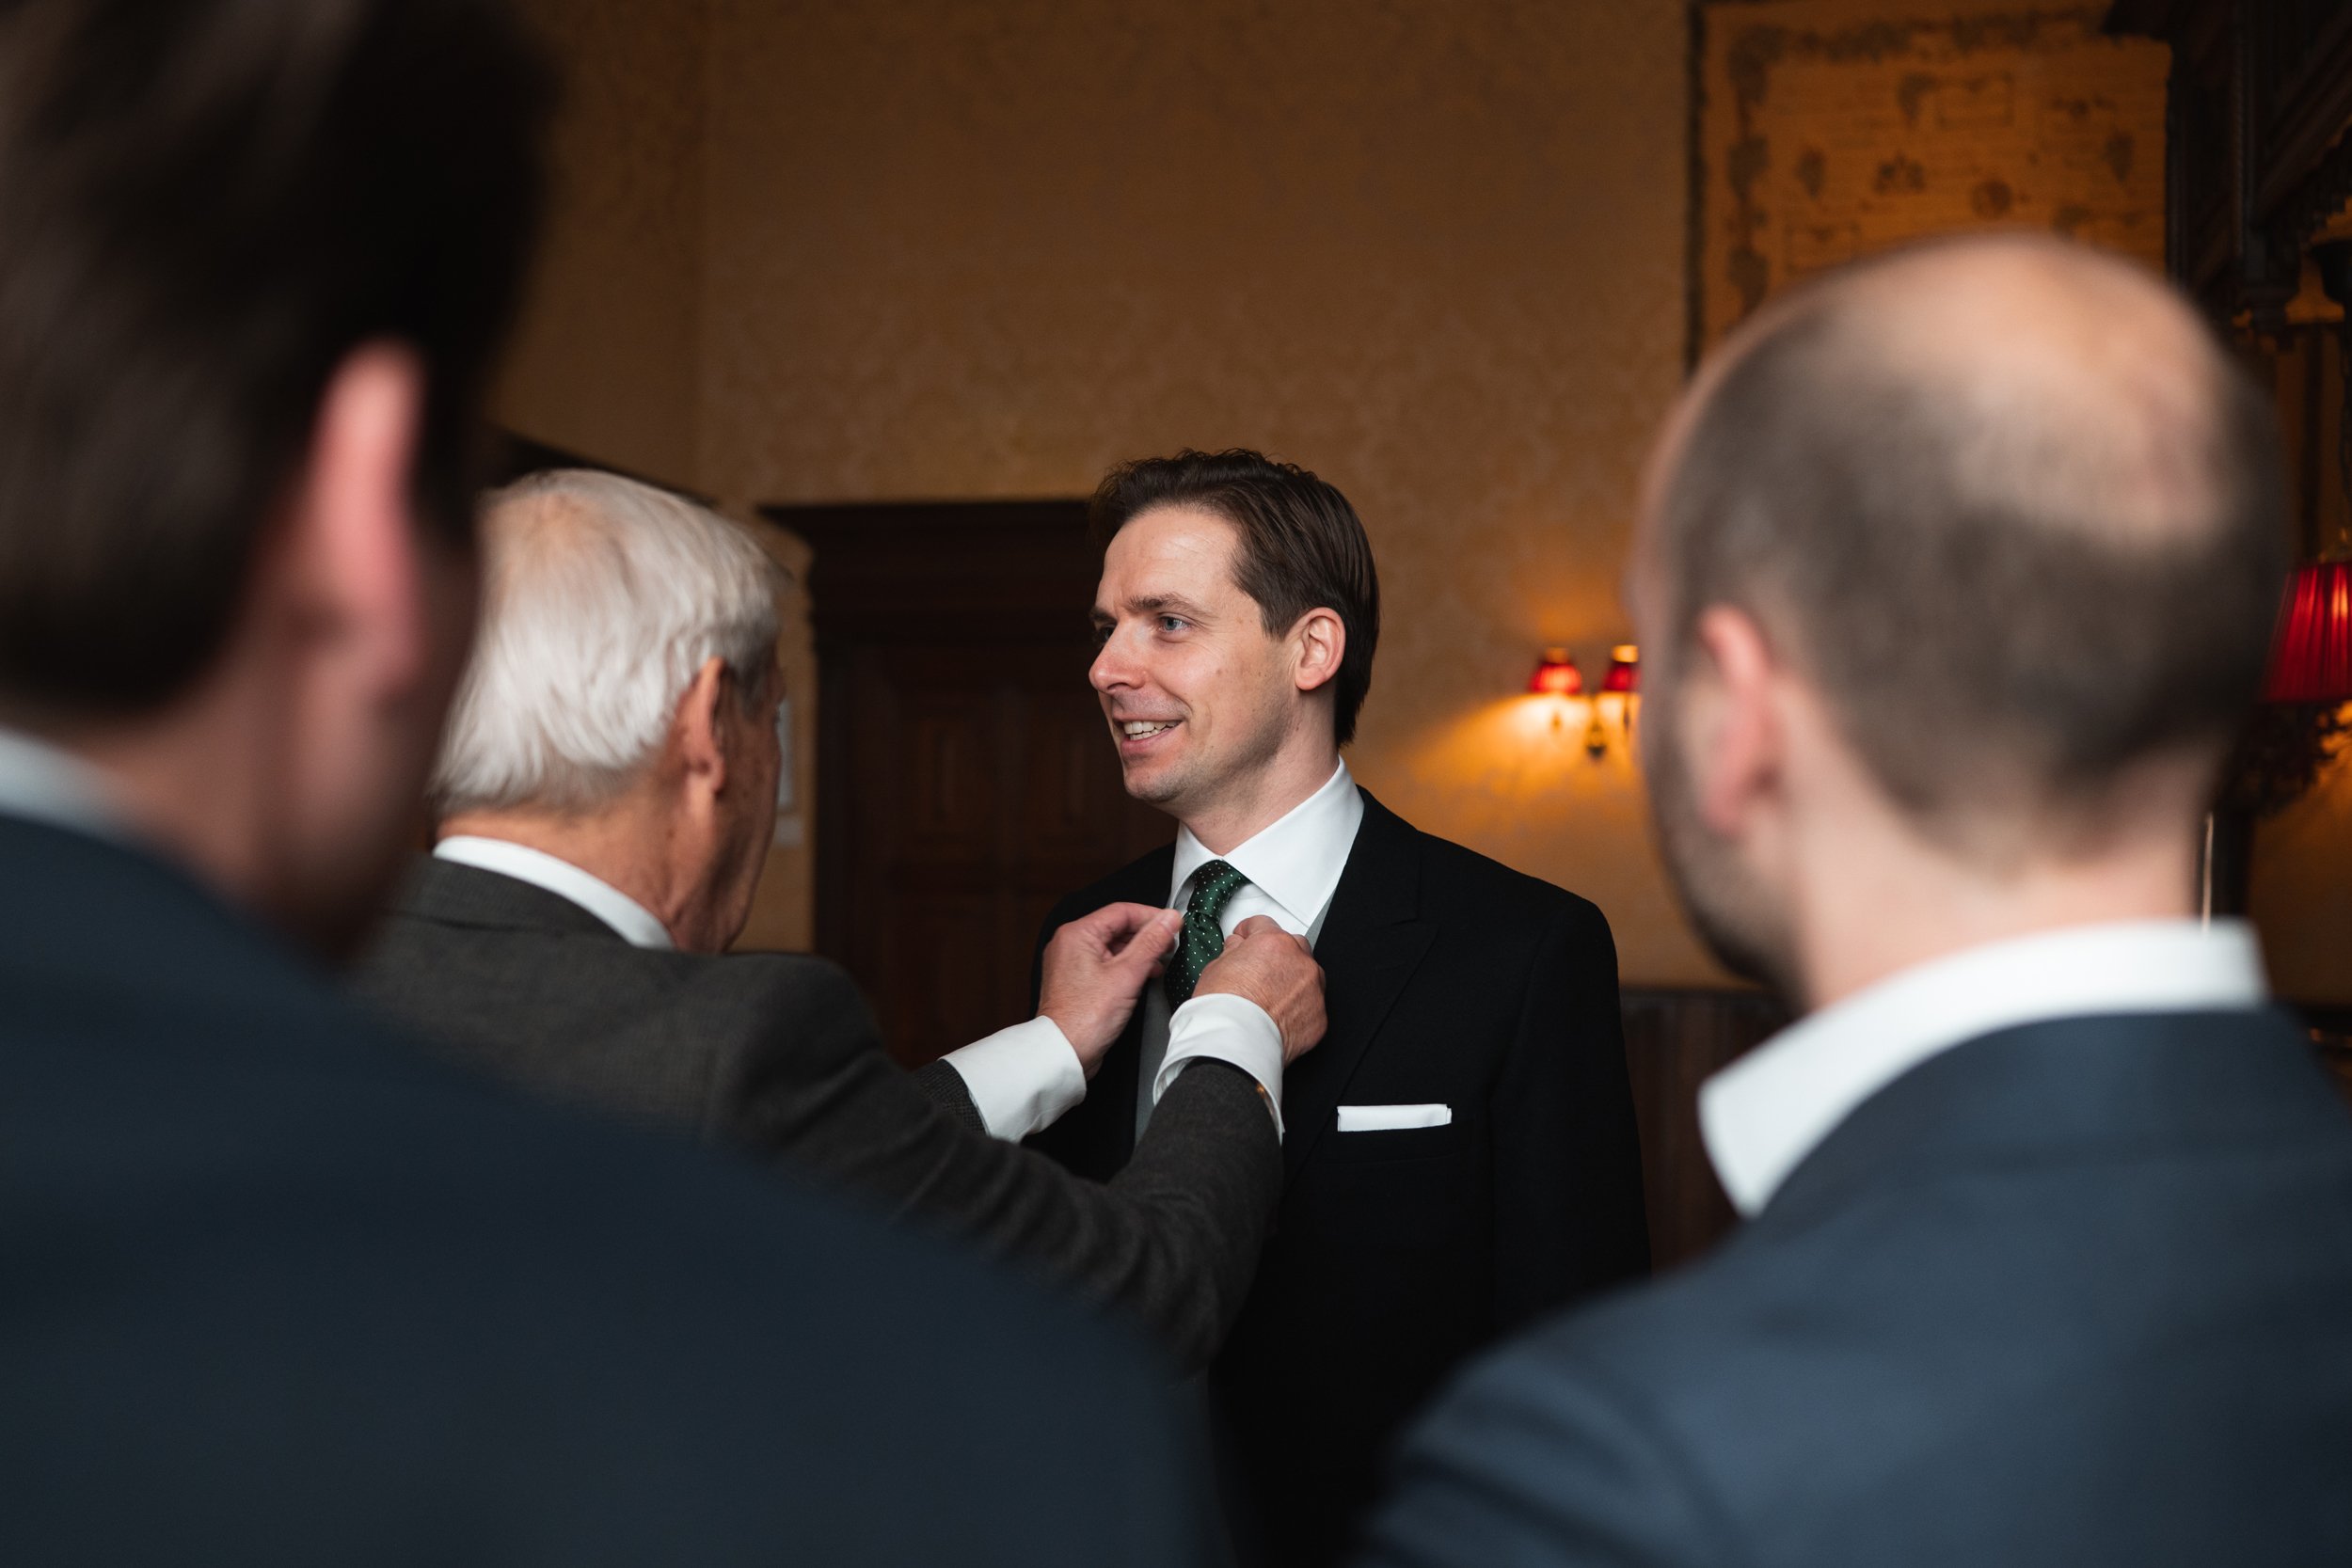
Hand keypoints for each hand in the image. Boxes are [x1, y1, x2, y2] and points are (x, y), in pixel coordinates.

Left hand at [1039, 903, 1183, 1077]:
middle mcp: (1069, 944)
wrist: (1064, 1052)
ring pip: (1112, 946)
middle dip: (1146, 936)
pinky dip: (1125, 967)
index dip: (1151, 916)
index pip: (1122, 911)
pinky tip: (1141, 976)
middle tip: (1169, 945)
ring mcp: (1071, 963)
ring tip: (1159, 963)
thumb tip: (1168, 920)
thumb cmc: (1084, 1019)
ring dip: (1138, 953)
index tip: (1172, 924)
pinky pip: (1105, 963)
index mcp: (1077, 934)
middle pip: (1117, 927)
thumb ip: (1151, 943)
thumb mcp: (1127, 975)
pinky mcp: (1077, 981)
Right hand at [1195, 915, 1325, 1063]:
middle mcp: (1299, 962)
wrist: (1235, 1045)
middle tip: (1258, 969)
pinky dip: (1298, 1008)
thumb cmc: (1223, 1011)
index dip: (1249, 932)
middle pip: (1292, 946)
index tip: (1245, 939)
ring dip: (1291, 980)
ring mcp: (1313, 990)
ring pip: (1306, 975)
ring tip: (1269, 998)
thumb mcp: (1215, 969)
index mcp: (1273, 944)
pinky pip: (1311, 1005)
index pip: (1263, 925)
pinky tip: (1278, 1017)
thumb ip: (1232, 952)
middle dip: (1277, 954)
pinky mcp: (1319, 1017)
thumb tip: (1237, 948)